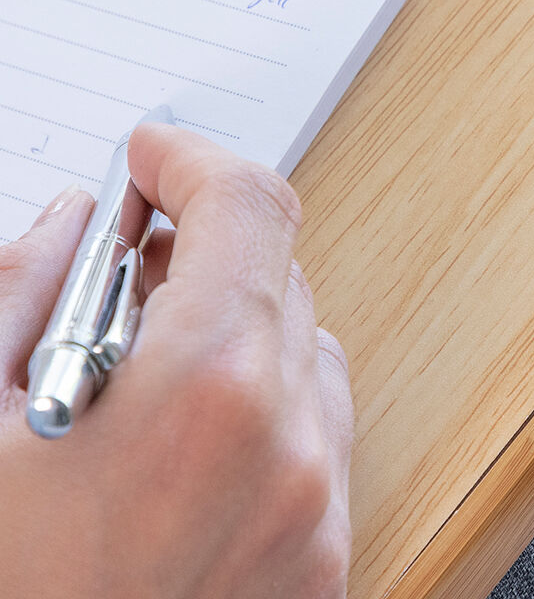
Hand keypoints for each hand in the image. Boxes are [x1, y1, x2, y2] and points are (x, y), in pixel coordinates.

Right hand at [0, 125, 353, 597]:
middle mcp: (288, 441)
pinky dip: (264, 399)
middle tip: (128, 260)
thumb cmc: (10, 580)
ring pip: (305, 345)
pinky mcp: (324, 559)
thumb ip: (22, 294)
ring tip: (144, 366)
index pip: (248, 205)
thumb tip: (77, 220)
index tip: (154, 155)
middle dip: (202, 247)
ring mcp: (317, 506)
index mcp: (207, 389)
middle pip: (278, 271)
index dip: (192, 159)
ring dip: (235, 325)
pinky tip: (184, 440)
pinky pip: (318, 427)